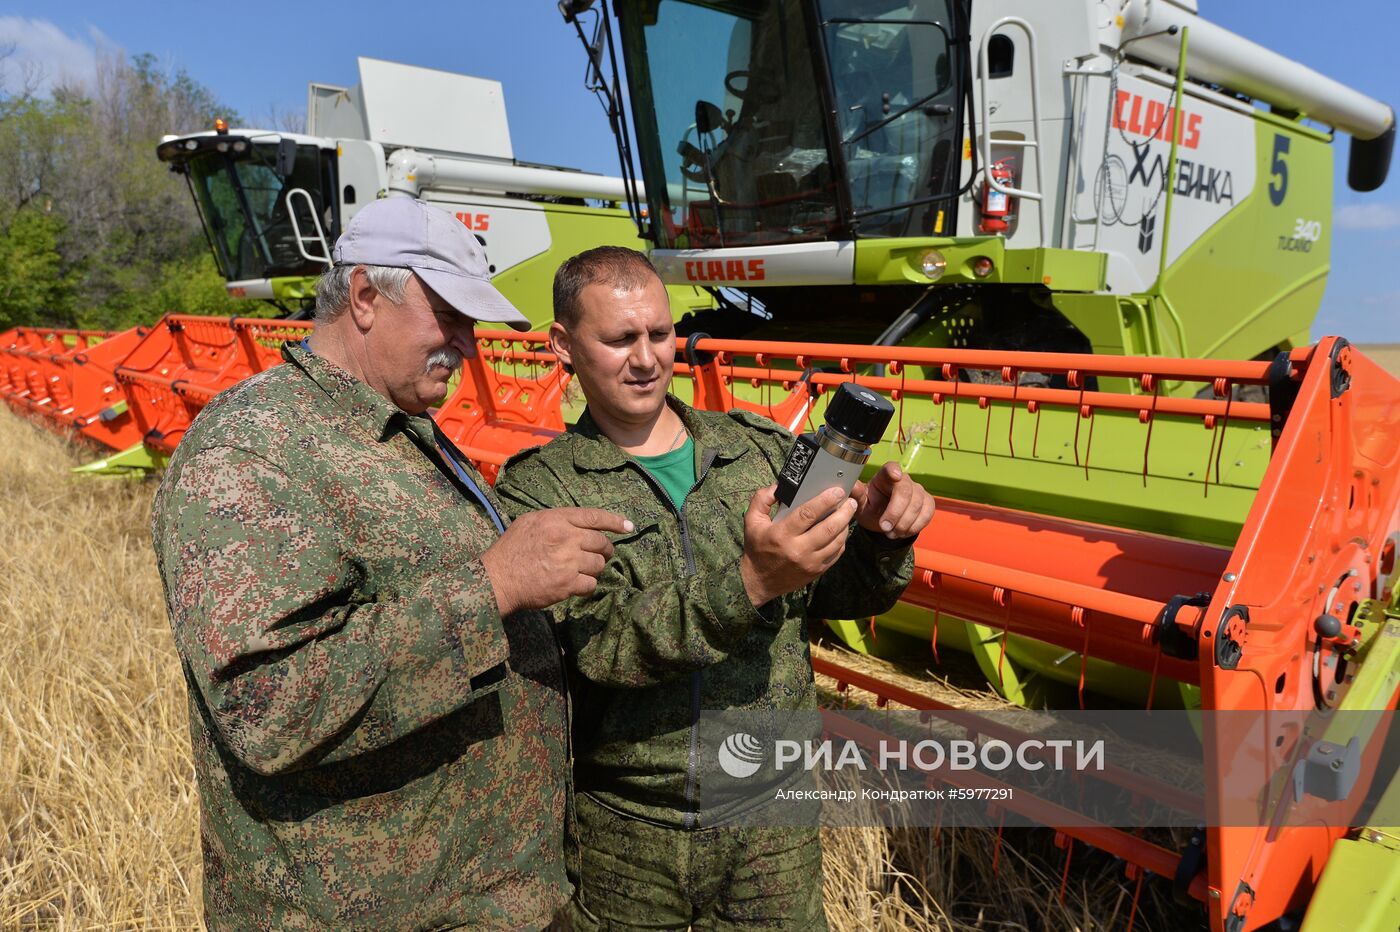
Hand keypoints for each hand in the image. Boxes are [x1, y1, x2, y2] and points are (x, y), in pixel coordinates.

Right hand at [481, 508, 632, 614]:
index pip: (594, 517)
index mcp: (556, 519)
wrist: (498, 579)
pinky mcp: (568, 584)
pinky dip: (586, 585)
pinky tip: (575, 585)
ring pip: (598, 564)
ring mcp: (568, 562)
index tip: (629, 527)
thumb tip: (576, 523)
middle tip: (601, 555)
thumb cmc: (511, 549)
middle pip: (601, 542)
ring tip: (581, 570)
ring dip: (594, 568)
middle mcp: (566, 538)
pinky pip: (590, 584)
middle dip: (605, 550)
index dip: (615, 521)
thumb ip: (555, 519)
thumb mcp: (529, 522)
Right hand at [739, 485, 855, 606]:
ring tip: (848, 513)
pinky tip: (841, 531)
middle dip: (844, 512)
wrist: (758, 581)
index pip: (808, 514)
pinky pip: (836, 553)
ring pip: (836, 541)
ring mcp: (810, 562)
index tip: (837, 491)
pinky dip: (842, 540)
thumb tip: (779, 486)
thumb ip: (762, 499)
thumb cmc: (757, 547)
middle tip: (850, 502)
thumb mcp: (752, 521)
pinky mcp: (817, 571)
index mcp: (781, 534)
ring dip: (845, 525)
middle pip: (829, 527)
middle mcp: (798, 549)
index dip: (825, 500)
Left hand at [850, 462, 934, 539]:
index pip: (891, 468)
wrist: (882, 521)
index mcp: (884, 476)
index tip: (895, 476)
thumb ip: (857, 495)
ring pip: (918, 504)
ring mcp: (917, 490)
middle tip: (884, 528)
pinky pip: (927, 513)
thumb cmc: (871, 508)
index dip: (894, 470)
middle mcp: (903, 480)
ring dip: (905, 523)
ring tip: (891, 533)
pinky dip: (916, 526)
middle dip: (896, 512)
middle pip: (906, 491)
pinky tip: (903, 532)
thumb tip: (851, 486)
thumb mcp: (861, 504)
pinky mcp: (927, 502)